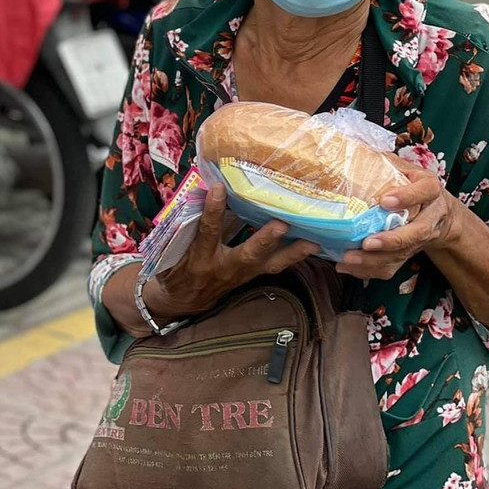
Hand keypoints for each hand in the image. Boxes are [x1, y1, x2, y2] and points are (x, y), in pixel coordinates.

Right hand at [143, 183, 320, 320]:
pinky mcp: (253, 276)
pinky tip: (310, 245)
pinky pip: (275, 266)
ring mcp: (242, 274)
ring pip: (270, 264)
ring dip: (292, 252)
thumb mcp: (175, 247)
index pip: (207, 232)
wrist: (184, 300)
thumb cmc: (177, 268)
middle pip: (248, 254)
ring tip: (313, 240)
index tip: (218, 188)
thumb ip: (189, 223)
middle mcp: (224, 268)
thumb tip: (204, 188)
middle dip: (265, 240)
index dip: (212, 211)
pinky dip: (293, 256)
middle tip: (281, 224)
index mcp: (200, 258)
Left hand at [336, 167, 458, 279]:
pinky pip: (393, 266)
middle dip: (391, 240)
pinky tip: (348, 266)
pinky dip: (370, 270)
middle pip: (416, 232)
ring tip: (349, 258)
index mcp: (429, 189)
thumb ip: (385, 160)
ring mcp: (421, 238)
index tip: (385, 201)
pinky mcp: (410, 253)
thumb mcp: (405, 168)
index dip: (407, 196)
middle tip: (367, 242)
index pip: (424, 191)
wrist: (441, 214)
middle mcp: (430, 215)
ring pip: (402, 254)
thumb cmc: (414, 185)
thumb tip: (354, 147)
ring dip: (375, 260)